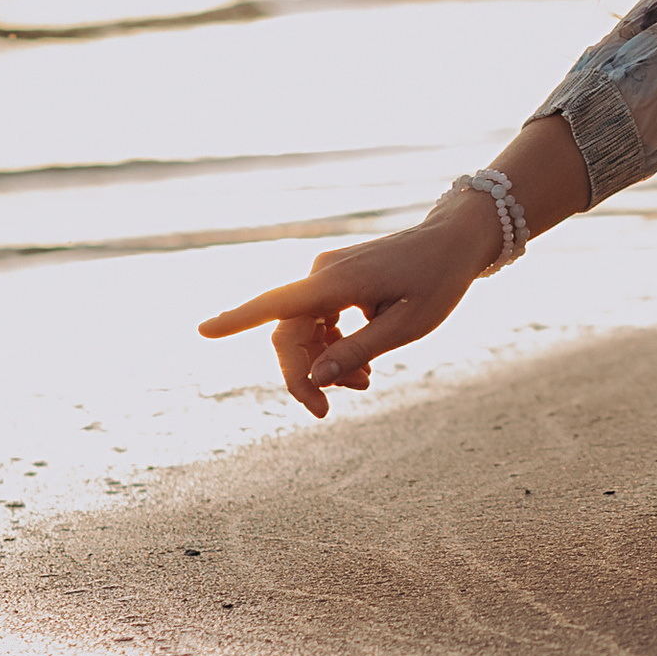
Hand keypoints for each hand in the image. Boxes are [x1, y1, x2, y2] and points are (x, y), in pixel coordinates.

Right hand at [198, 191, 499, 418]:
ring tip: (366, 383)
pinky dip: (333, 347)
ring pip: (303, 330)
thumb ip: (358, 351)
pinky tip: (363, 366)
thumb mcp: (407, 326)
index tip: (203, 332)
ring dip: (323, 363)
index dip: (237, 320)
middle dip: (303, 374)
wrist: (454, 243)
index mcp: (336, 282)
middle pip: (289, 332)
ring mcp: (327, 275)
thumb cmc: (438, 282)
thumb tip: (314, 378)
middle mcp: (322, 274)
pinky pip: (318, 321)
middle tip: (324, 412)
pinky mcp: (336, 281)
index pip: (276, 304)